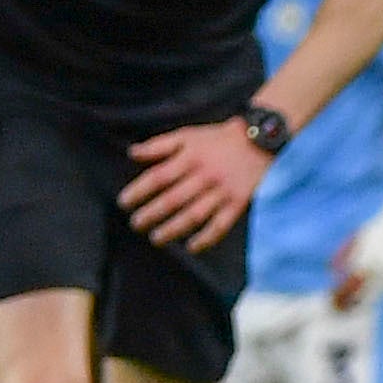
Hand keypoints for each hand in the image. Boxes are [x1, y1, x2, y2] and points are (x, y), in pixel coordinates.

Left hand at [121, 121, 269, 249]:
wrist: (259, 140)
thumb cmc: (216, 139)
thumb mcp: (186, 135)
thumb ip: (158, 145)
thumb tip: (131, 153)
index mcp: (189, 158)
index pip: (158, 177)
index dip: (138, 191)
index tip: (123, 203)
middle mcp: (205, 176)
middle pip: (173, 199)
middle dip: (151, 214)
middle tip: (135, 224)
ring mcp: (222, 191)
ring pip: (194, 215)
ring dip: (173, 229)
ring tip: (155, 238)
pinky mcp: (238, 203)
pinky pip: (221, 225)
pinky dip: (206, 238)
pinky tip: (191, 247)